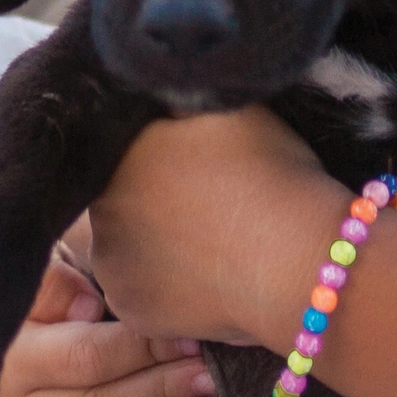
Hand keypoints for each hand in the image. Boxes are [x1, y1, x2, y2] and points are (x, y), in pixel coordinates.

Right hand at [0, 237, 213, 396]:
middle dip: (160, 387)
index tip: (189, 337)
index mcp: (13, 357)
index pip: (87, 356)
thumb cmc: (43, 300)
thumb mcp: (41, 277)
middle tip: (208, 375)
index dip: (141, 348)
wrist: (5, 342)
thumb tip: (88, 307)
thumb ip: (56, 285)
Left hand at [79, 106, 339, 346]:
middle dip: (155, 200)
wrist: (298, 259)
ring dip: (158, 244)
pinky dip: (170, 287)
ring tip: (211, 243)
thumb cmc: (269, 174)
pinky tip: (207, 276)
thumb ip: (181, 95)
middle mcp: (98, 213)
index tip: (201, 165)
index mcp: (115, 156)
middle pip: (124, 200)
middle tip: (208, 204)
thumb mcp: (227, 106)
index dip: (162, 156)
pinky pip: (147, 292)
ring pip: (131, 247)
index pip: (125, 151)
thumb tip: (163, 85)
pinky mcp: (132, 311)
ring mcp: (111, 267)